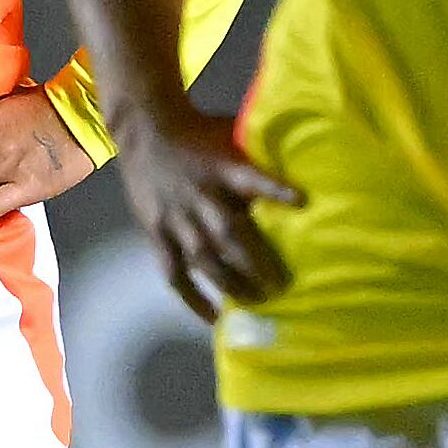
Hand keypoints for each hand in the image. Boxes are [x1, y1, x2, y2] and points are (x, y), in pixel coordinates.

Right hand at [111, 103, 302, 320]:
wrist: (146, 131)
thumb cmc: (198, 135)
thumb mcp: (228, 136)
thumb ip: (253, 159)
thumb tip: (295, 171)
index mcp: (222, 169)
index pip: (251, 178)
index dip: (274, 189)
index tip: (301, 202)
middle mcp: (201, 197)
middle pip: (230, 233)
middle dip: (257, 262)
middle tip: (281, 286)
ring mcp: (177, 218)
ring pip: (206, 258)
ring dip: (231, 284)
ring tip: (256, 302)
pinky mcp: (157, 233)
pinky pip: (174, 271)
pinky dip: (193, 296)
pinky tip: (213, 316)